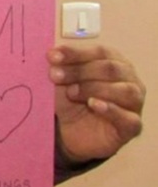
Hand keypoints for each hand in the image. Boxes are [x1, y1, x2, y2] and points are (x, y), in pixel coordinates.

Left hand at [48, 45, 144, 163]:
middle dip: (79, 71)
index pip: (100, 52)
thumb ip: (60, 68)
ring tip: (70, 93)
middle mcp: (129, 79)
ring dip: (93, 88)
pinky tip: (93, 105)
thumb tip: (52, 54)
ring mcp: (134, 103)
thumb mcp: (62, 82)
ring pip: (124, 90)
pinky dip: (111, 110)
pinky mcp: (132, 126)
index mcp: (114, 61)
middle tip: (54, 76)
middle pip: (111, 69)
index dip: (76, 53)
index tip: (52, 56)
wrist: (72, 133)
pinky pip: (128, 118)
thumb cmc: (72, 100)